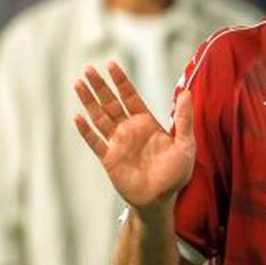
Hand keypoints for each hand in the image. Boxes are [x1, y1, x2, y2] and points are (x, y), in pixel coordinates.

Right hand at [74, 62, 194, 211]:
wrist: (160, 200)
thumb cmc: (175, 173)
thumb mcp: (185, 144)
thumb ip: (184, 119)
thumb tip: (187, 92)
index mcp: (146, 123)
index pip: (131, 96)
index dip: (121, 81)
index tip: (111, 65)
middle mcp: (129, 130)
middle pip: (111, 102)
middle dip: (100, 86)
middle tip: (88, 68)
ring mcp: (117, 143)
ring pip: (99, 117)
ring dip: (89, 101)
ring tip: (78, 84)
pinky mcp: (109, 158)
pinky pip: (95, 142)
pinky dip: (86, 131)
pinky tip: (77, 117)